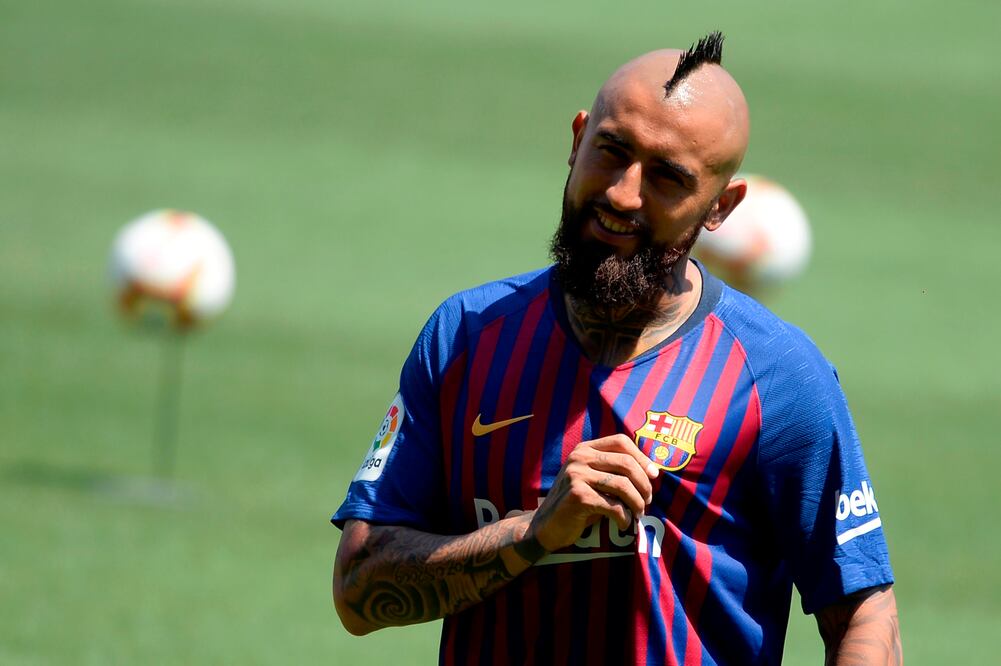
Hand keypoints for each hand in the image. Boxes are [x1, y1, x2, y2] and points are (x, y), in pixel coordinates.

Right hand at [528, 434, 659, 552]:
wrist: (546, 527)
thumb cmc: (578, 504)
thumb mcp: (594, 480)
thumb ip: (614, 470)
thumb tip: (653, 470)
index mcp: (584, 449)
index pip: (621, 441)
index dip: (642, 457)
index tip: (654, 476)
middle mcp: (579, 457)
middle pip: (626, 463)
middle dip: (644, 484)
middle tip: (647, 501)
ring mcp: (576, 475)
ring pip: (623, 486)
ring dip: (637, 504)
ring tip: (638, 514)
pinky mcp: (578, 496)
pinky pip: (614, 506)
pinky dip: (625, 518)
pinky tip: (623, 524)